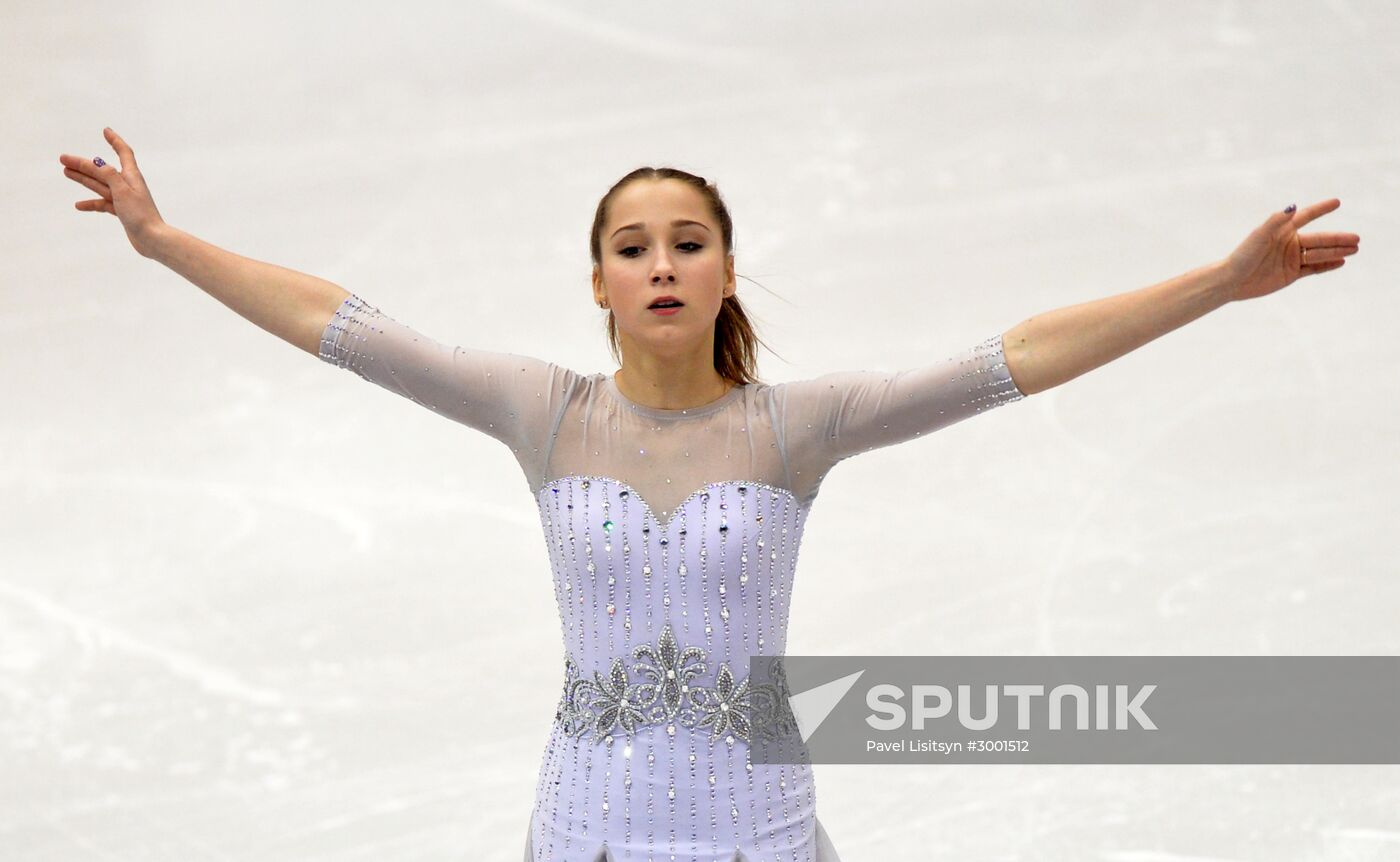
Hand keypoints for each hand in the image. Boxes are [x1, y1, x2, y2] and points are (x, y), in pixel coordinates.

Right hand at [59, 128, 166, 257]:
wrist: (153, 239)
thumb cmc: (141, 214)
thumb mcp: (122, 190)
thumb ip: (108, 175)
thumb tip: (97, 163)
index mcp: (132, 176)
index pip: (124, 152)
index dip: (115, 141)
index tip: (106, 130)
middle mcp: (128, 185)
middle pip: (103, 170)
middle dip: (84, 163)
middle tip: (63, 158)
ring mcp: (124, 199)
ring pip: (100, 185)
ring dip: (83, 178)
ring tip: (66, 171)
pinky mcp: (122, 212)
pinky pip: (103, 204)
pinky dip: (92, 203)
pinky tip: (78, 205)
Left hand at [1221, 198, 1359, 301]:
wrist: (1232, 282)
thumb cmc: (1243, 255)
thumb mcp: (1259, 236)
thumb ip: (1276, 221)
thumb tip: (1293, 205)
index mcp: (1282, 230)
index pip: (1306, 217)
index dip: (1321, 210)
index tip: (1337, 202)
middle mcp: (1289, 243)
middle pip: (1319, 239)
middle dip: (1337, 239)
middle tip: (1356, 239)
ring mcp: (1291, 259)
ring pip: (1319, 254)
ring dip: (1336, 252)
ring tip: (1354, 249)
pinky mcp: (1291, 274)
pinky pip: (1313, 269)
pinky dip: (1327, 265)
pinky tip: (1341, 261)